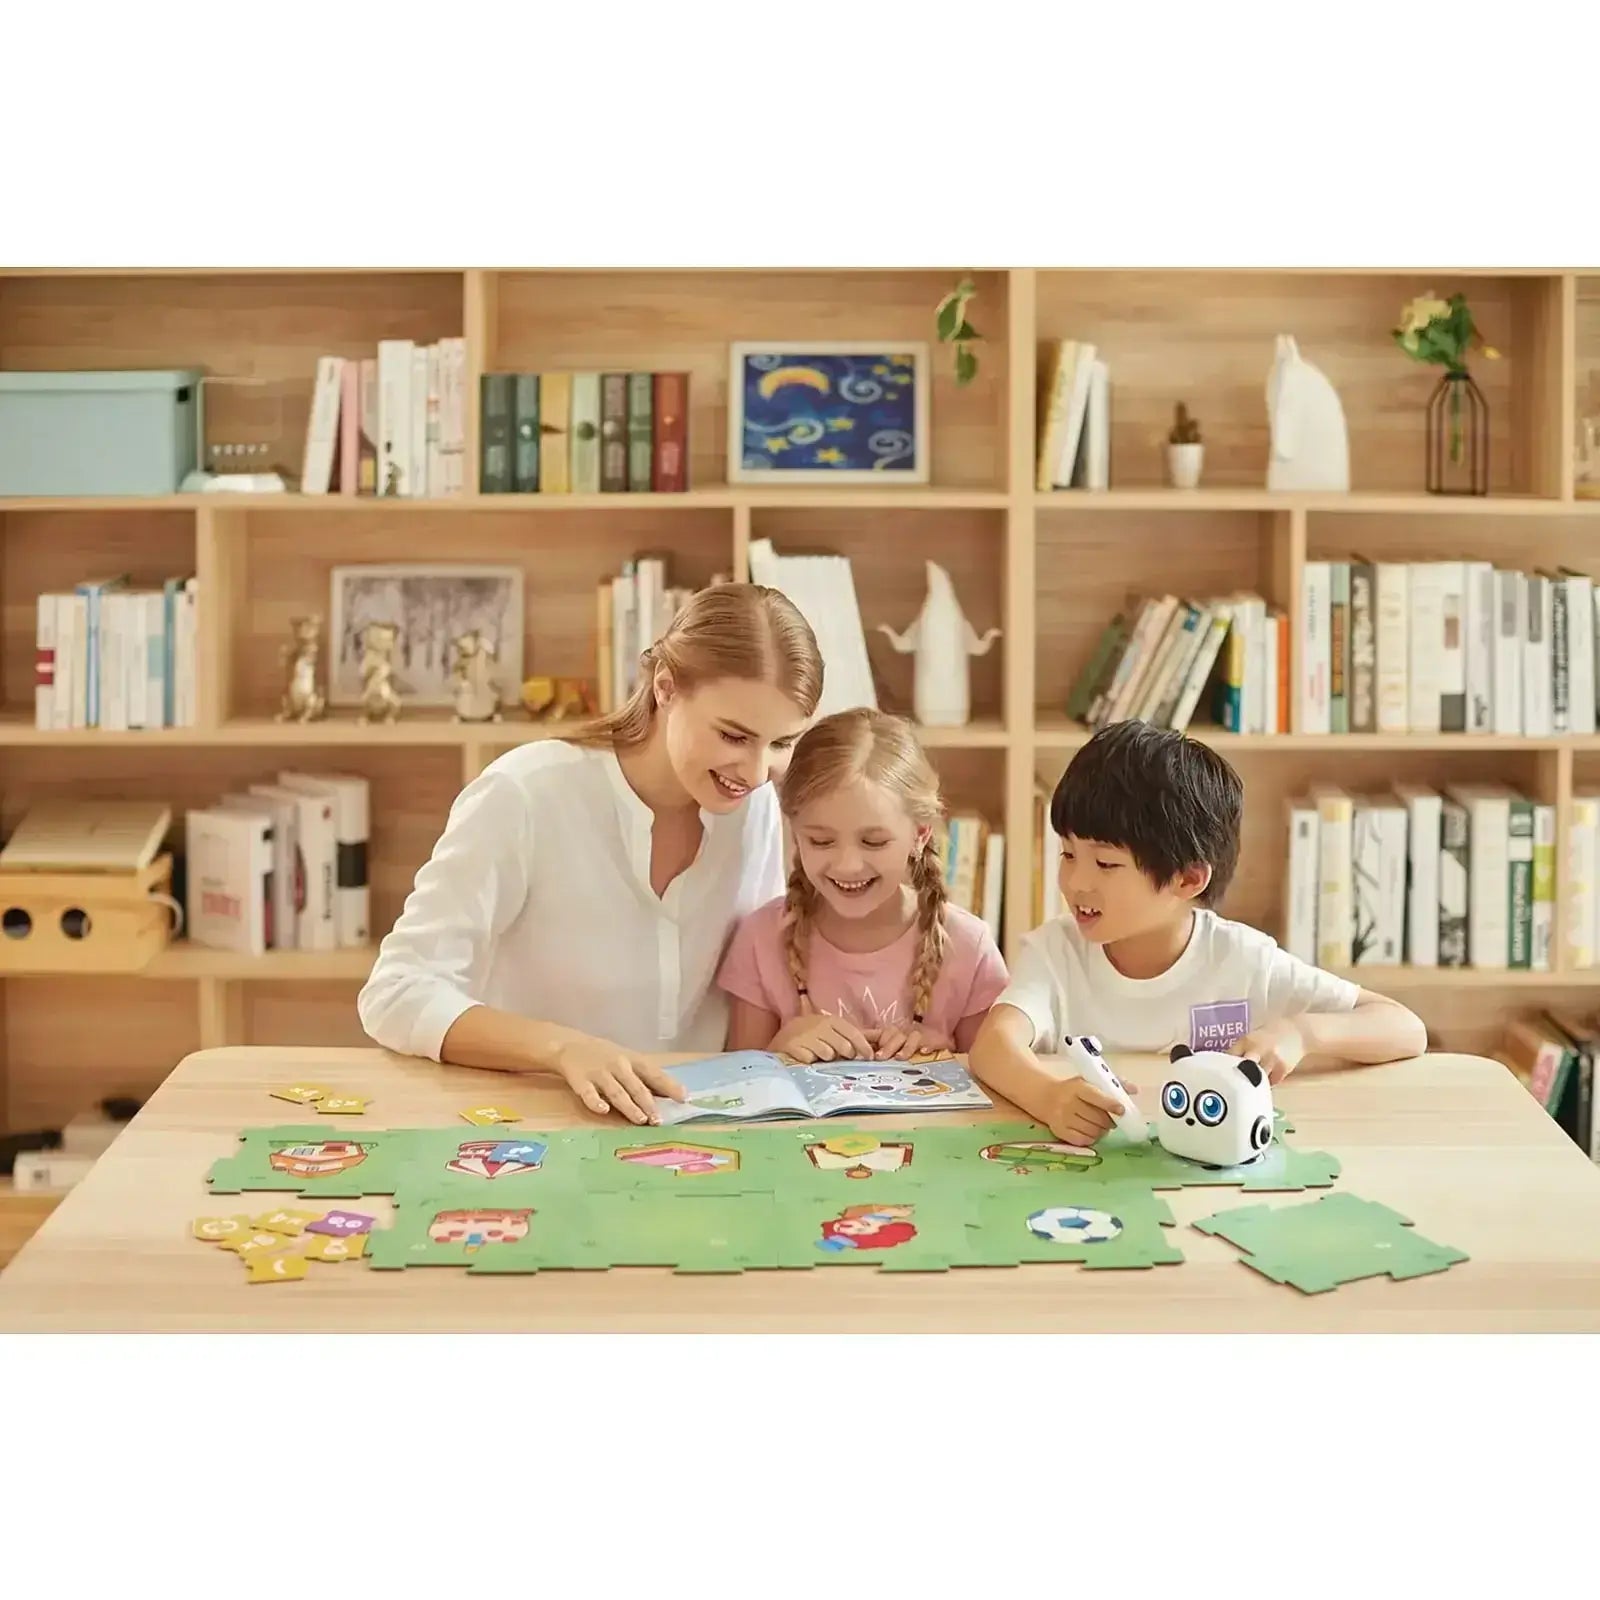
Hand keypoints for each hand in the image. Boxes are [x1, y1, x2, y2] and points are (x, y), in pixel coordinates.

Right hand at [552, 1034, 685, 1123]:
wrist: (570, 1046)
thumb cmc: (606, 1056)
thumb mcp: (628, 1060)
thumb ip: (646, 1077)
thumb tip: (672, 1093)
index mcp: (632, 1060)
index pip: (654, 1074)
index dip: (669, 1086)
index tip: (683, 1098)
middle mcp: (618, 1065)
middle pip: (636, 1086)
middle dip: (648, 1103)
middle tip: (659, 1120)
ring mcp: (599, 1073)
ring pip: (616, 1092)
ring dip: (629, 1106)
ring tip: (641, 1120)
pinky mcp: (581, 1081)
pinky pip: (588, 1093)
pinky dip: (596, 1101)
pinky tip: (603, 1110)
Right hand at [771, 1012, 874, 1064]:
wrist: (782, 1037)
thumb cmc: (811, 1035)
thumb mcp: (829, 1030)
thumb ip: (847, 1037)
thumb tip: (869, 1051)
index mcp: (832, 1020)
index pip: (854, 1034)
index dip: (864, 1047)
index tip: (869, 1058)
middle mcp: (820, 1025)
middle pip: (844, 1047)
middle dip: (845, 1056)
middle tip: (837, 1057)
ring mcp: (806, 1035)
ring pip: (828, 1055)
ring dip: (825, 1059)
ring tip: (818, 1055)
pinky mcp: (793, 1046)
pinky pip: (811, 1060)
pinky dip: (810, 1062)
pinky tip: (805, 1056)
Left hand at [872, 1022, 953, 1060]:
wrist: (942, 1040)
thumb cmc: (915, 1047)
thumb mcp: (898, 1048)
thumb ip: (884, 1051)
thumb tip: (866, 1060)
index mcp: (896, 1034)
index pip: (882, 1033)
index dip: (875, 1041)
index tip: (869, 1055)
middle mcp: (908, 1032)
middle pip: (895, 1034)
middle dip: (887, 1046)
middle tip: (880, 1058)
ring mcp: (923, 1035)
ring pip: (913, 1036)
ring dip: (906, 1047)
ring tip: (900, 1058)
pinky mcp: (938, 1040)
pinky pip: (933, 1041)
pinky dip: (929, 1045)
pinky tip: (925, 1052)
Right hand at [1041, 1074, 1134, 1146]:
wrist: (1045, 1097)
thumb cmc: (1073, 1089)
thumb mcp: (1090, 1081)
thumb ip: (1114, 1083)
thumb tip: (1135, 1089)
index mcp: (1078, 1087)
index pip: (1096, 1097)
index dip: (1110, 1104)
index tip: (1121, 1110)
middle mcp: (1068, 1102)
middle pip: (1097, 1118)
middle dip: (1110, 1121)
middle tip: (1113, 1120)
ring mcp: (1063, 1118)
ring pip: (1092, 1131)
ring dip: (1102, 1131)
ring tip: (1101, 1126)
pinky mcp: (1060, 1131)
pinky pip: (1083, 1140)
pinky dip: (1092, 1138)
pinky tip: (1092, 1132)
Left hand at [1230, 1018, 1304, 1083]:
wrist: (1298, 1032)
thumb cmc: (1270, 1035)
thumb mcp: (1252, 1037)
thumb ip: (1240, 1050)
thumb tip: (1224, 1065)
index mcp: (1247, 1041)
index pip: (1229, 1057)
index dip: (1223, 1066)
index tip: (1220, 1074)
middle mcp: (1258, 1050)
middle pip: (1242, 1068)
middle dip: (1236, 1077)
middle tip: (1232, 1085)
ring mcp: (1271, 1061)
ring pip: (1255, 1080)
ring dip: (1251, 1083)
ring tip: (1249, 1084)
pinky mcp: (1282, 1070)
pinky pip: (1269, 1083)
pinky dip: (1265, 1085)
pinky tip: (1264, 1081)